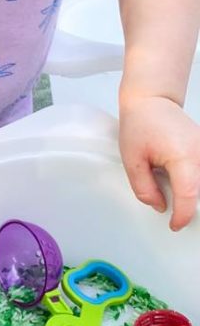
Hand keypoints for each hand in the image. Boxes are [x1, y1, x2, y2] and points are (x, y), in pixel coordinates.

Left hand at [119, 94, 199, 229]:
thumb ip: (144, 188)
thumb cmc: (140, 123)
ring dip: (192, 193)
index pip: (189, 195)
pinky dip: (194, 182)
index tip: (175, 225)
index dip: (183, 215)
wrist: (152, 100)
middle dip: (189, 206)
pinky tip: (180, 183)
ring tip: (177, 197)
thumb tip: (160, 206)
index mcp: (183, 156)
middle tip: (174, 215)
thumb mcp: (132, 160)